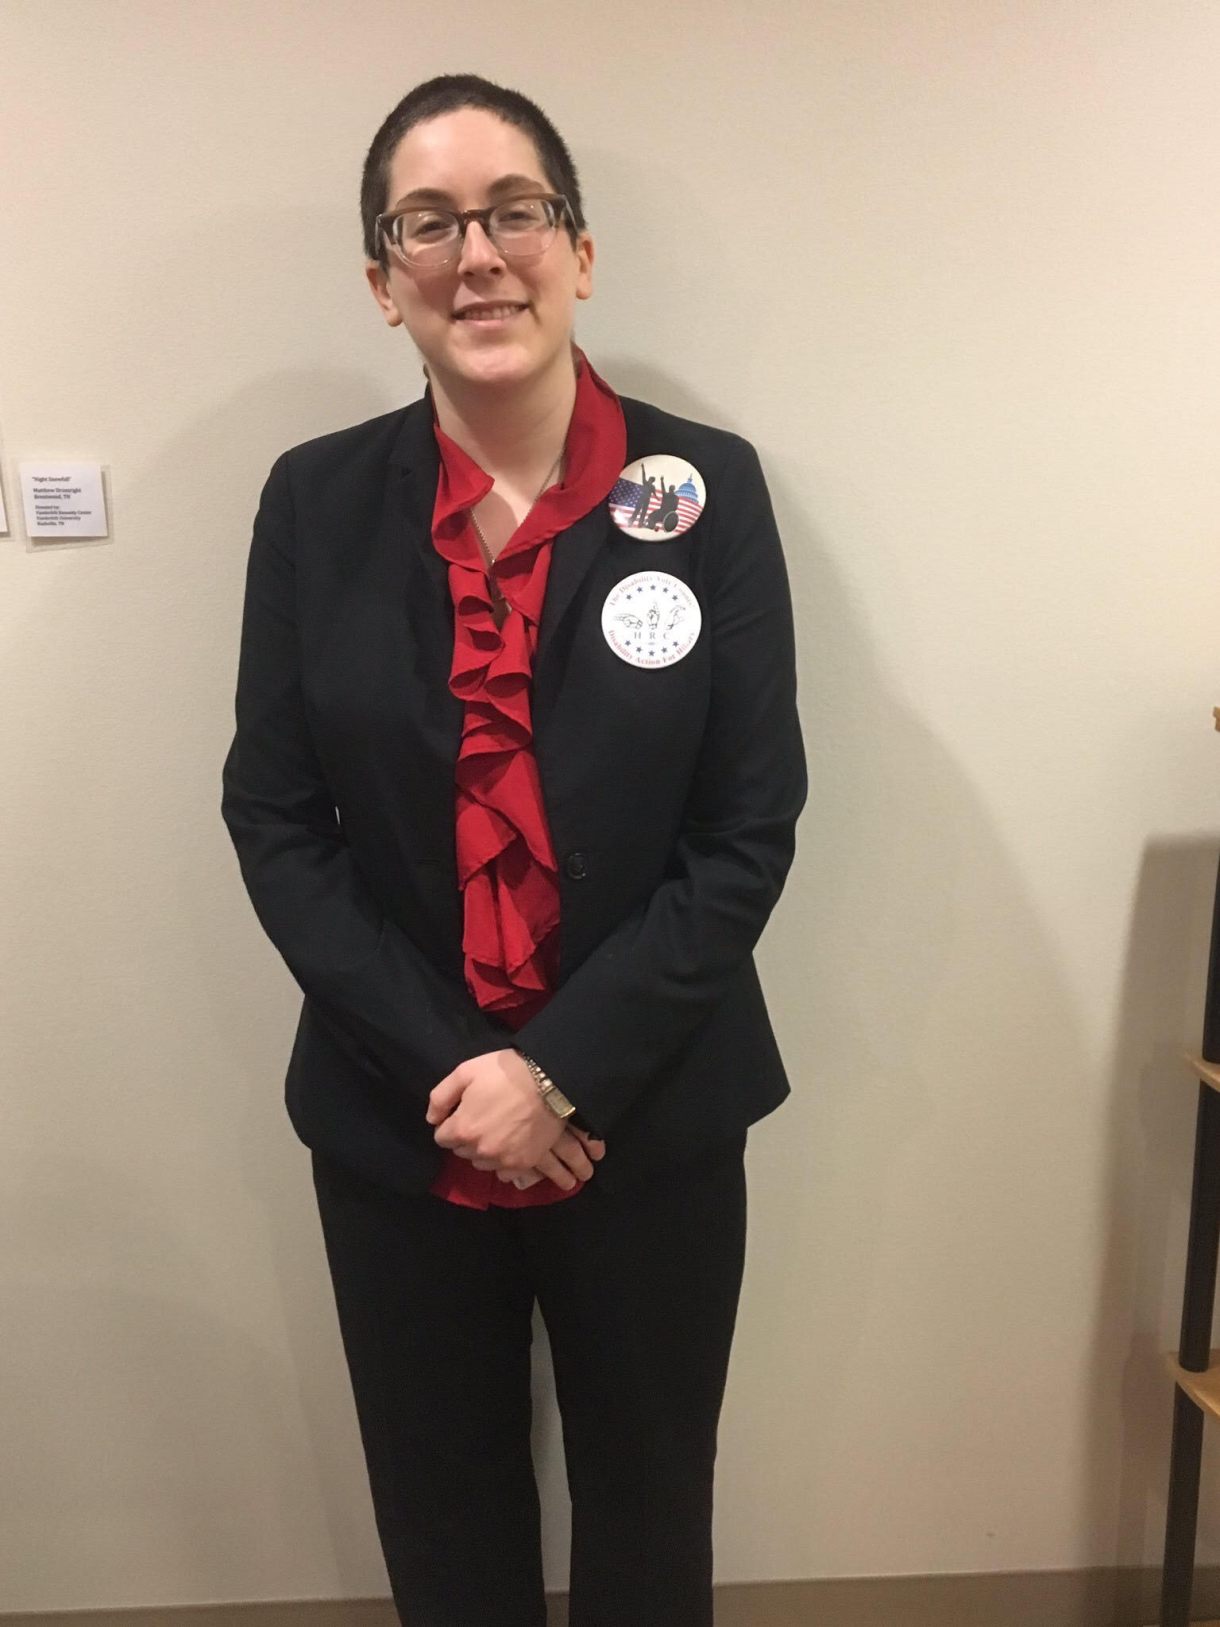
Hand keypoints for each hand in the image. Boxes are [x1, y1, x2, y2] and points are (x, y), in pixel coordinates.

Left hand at [426, 1050, 605, 1189]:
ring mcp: (503, 1160)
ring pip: (481, 1162)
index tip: (463, 1112)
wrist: (550, 1081)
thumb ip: (440, 1097)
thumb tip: (432, 1120)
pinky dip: (503, 1161)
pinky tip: (511, 1144)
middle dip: (466, 1136)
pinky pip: (503, 1173)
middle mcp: (480, 1151)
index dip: (450, 1123)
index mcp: (463, 1129)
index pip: (441, 1138)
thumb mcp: (465, 1072)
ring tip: (497, 1130)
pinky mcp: (523, 1164)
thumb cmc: (505, 1072)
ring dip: (484, 1150)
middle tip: (482, 1117)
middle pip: (461, 1151)